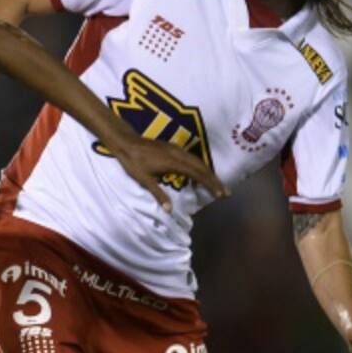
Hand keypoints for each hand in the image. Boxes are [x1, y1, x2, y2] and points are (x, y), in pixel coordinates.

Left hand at [99, 123, 228, 211]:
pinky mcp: (173, 147)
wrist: (126, 142)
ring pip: (198, 161)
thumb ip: (158, 194)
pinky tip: (201, 174)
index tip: (220, 194)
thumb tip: (170, 210)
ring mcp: (176, 149)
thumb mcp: (144, 180)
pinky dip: (200, 167)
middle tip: (226, 193)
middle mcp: (178, 154)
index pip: (197, 174)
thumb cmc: (133, 163)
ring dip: (209, 173)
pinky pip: (192, 157)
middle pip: (202, 167)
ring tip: (217, 185)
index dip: (210, 184)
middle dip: (215, 180)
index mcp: (173, 162)